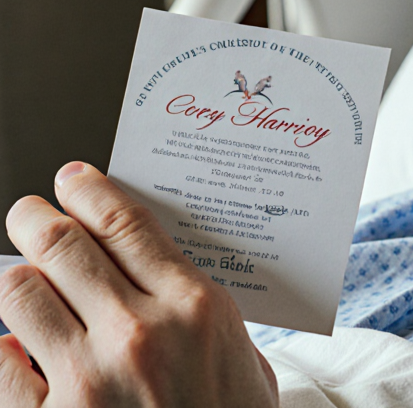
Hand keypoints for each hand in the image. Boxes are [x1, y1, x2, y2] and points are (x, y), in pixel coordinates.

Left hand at [0, 162, 277, 406]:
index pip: (124, 223)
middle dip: (37, 217)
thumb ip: (199, 310)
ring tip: (24, 274)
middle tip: (31, 212)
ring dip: (19, 277)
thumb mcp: (243, 357)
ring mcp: (87, 380)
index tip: (73, 178)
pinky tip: (13, 344)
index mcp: (194, 307)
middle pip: (63, 245)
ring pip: (21, 293)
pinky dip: (2, 348)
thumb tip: (152, 267)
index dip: (90, 189)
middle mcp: (137, 334)